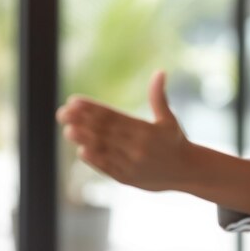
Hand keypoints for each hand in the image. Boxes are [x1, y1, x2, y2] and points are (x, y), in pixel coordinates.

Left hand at [57, 71, 189, 190]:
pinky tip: (82, 150)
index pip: (113, 116)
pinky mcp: (127, 178)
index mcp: (146, 130)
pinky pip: (108, 168)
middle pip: (105, 131)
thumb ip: (159, 97)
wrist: (187, 172)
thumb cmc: (175, 141)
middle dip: (82, 121)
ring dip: (85, 139)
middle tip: (62, 112)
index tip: (74, 100)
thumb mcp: (168, 119)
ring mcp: (132, 164)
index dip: (92, 108)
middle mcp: (137, 146)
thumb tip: (160, 72)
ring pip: (104, 149)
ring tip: (68, 129)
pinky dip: (95, 160)